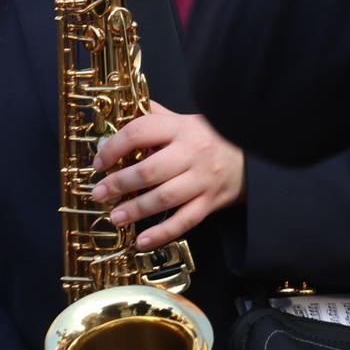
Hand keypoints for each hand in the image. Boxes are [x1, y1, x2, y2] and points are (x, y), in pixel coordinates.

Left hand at [89, 102, 244, 249]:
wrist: (249, 157)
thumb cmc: (210, 137)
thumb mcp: (185, 120)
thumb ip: (155, 116)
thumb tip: (121, 108)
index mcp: (181, 128)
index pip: (141, 132)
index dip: (115, 147)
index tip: (99, 162)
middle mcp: (192, 153)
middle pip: (151, 170)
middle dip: (120, 183)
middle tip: (99, 194)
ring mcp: (203, 180)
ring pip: (165, 197)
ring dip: (136, 209)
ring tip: (115, 217)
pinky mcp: (211, 202)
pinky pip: (185, 221)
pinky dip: (162, 233)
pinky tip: (142, 241)